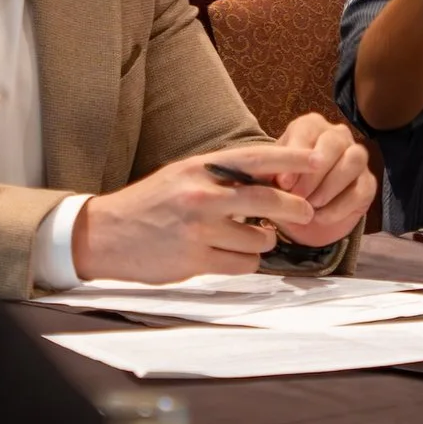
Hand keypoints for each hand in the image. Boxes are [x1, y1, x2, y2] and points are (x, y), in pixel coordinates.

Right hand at [70, 145, 321, 281]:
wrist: (105, 235)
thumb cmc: (149, 204)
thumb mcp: (183, 176)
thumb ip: (221, 176)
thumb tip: (269, 179)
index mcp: (199, 168)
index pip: (255, 159)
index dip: (291, 159)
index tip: (317, 160)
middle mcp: (201, 196)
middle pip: (267, 200)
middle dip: (294, 208)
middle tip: (305, 211)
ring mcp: (199, 230)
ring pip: (258, 239)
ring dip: (262, 241)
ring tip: (245, 237)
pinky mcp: (195, 261)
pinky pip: (242, 264)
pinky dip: (244, 261)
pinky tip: (229, 255)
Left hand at [271, 113, 377, 245]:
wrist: (303, 217)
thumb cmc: (285, 189)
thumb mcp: (269, 180)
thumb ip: (266, 173)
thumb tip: (263, 173)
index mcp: (310, 127)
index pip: (307, 130)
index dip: (295, 154)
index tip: (283, 182)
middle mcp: (337, 135)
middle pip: (334, 142)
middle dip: (314, 172)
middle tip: (298, 195)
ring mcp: (357, 157)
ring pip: (354, 160)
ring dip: (330, 185)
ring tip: (311, 206)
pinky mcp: (368, 182)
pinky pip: (361, 189)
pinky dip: (340, 206)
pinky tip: (321, 217)